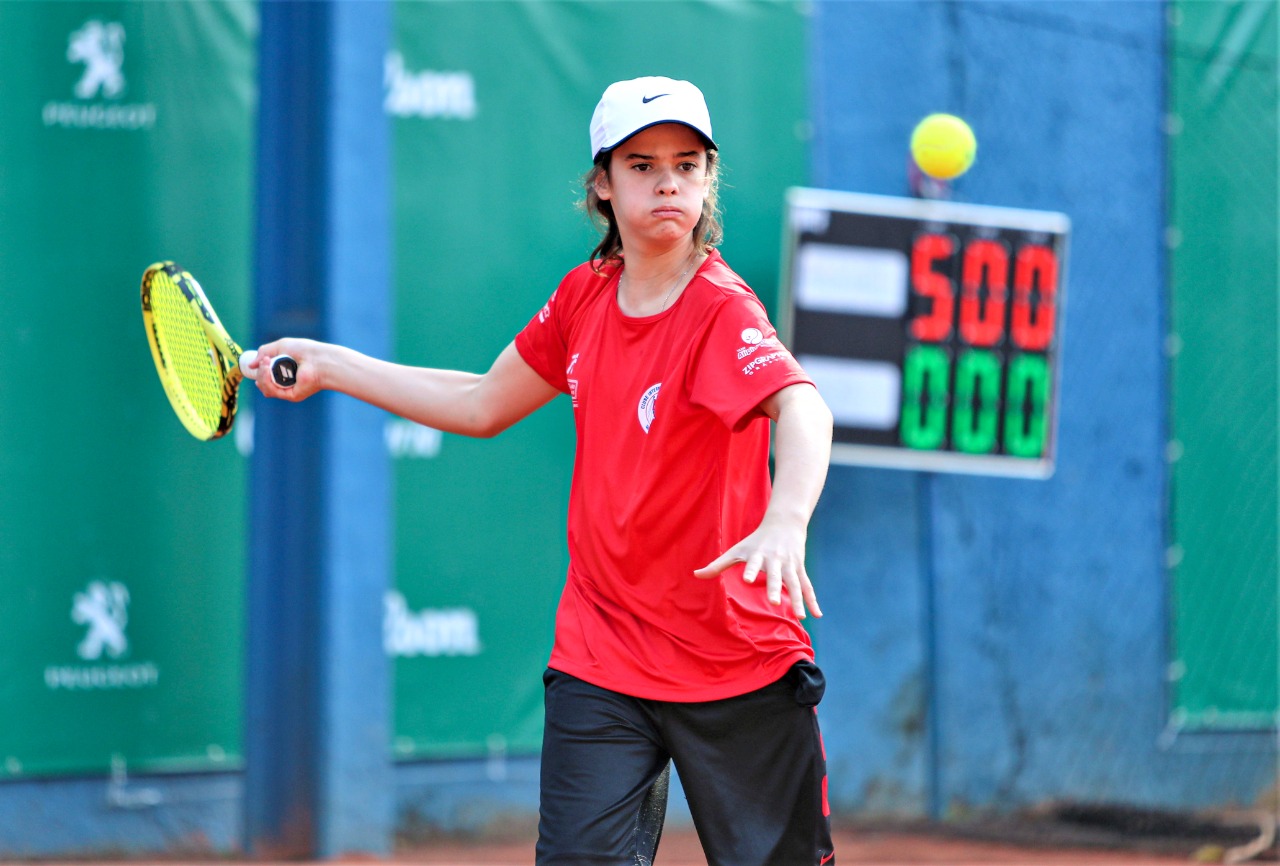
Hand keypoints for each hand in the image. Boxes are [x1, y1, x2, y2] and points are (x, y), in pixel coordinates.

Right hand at [249, 337, 325, 400]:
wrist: (319, 359)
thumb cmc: (304, 350)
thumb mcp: (280, 346)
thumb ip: (264, 353)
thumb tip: (250, 365)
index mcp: (285, 372)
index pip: (267, 378)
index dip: (259, 373)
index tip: (256, 365)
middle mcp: (287, 383)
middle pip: (264, 384)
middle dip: (260, 372)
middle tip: (265, 360)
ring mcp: (289, 390)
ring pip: (265, 389)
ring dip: (261, 375)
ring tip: (266, 363)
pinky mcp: (291, 396)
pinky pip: (272, 391)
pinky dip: (266, 380)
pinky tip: (267, 369)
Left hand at [693, 517, 821, 618]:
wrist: (785, 523)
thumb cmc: (756, 540)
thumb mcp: (737, 549)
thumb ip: (717, 565)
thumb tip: (695, 575)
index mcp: (758, 555)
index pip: (752, 563)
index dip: (750, 570)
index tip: (746, 579)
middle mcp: (775, 560)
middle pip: (776, 576)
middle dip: (776, 588)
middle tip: (775, 603)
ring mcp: (790, 565)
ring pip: (795, 584)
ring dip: (798, 600)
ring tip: (801, 617)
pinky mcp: (799, 569)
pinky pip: (807, 587)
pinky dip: (813, 600)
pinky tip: (818, 615)